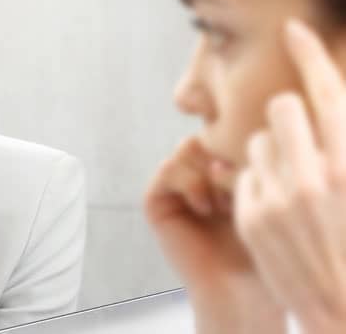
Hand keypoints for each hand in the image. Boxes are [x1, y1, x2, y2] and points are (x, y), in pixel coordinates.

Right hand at [145, 138, 285, 332]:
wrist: (239, 288)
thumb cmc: (260, 244)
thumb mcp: (258, 191)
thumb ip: (239, 156)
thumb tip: (224, 128)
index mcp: (219, 169)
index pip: (222, 131)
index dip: (238, 144)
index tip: (254, 174)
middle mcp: (195, 174)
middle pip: (204, 135)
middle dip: (223, 157)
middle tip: (238, 186)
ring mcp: (174, 187)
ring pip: (186, 149)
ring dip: (208, 171)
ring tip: (224, 201)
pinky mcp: (155, 200)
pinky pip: (168, 168)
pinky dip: (190, 183)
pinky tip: (206, 208)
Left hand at [234, 19, 345, 333]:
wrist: (344, 306)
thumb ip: (342, 141)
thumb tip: (332, 108)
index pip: (325, 91)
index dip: (309, 53)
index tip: (293, 29)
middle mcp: (315, 175)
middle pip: (282, 106)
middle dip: (289, 116)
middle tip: (301, 140)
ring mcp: (278, 196)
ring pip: (256, 141)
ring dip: (273, 154)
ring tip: (296, 188)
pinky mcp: (250, 216)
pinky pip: (245, 175)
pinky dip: (260, 184)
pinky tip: (280, 213)